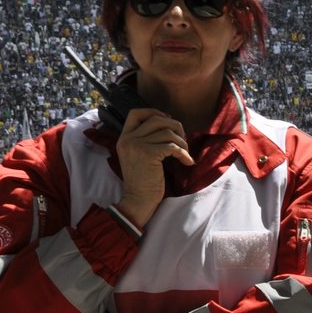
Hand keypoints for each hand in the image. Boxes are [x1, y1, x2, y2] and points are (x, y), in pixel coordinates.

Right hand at [115, 108, 192, 225]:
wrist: (138, 200)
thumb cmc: (143, 180)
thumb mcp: (138, 155)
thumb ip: (145, 139)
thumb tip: (169, 122)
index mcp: (124, 138)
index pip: (135, 113)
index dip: (154, 112)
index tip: (167, 120)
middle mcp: (128, 139)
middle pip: (157, 119)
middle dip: (175, 126)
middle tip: (182, 140)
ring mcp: (137, 146)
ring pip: (168, 133)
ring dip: (182, 143)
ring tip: (185, 154)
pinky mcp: (149, 154)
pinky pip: (173, 147)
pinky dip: (184, 154)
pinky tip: (187, 162)